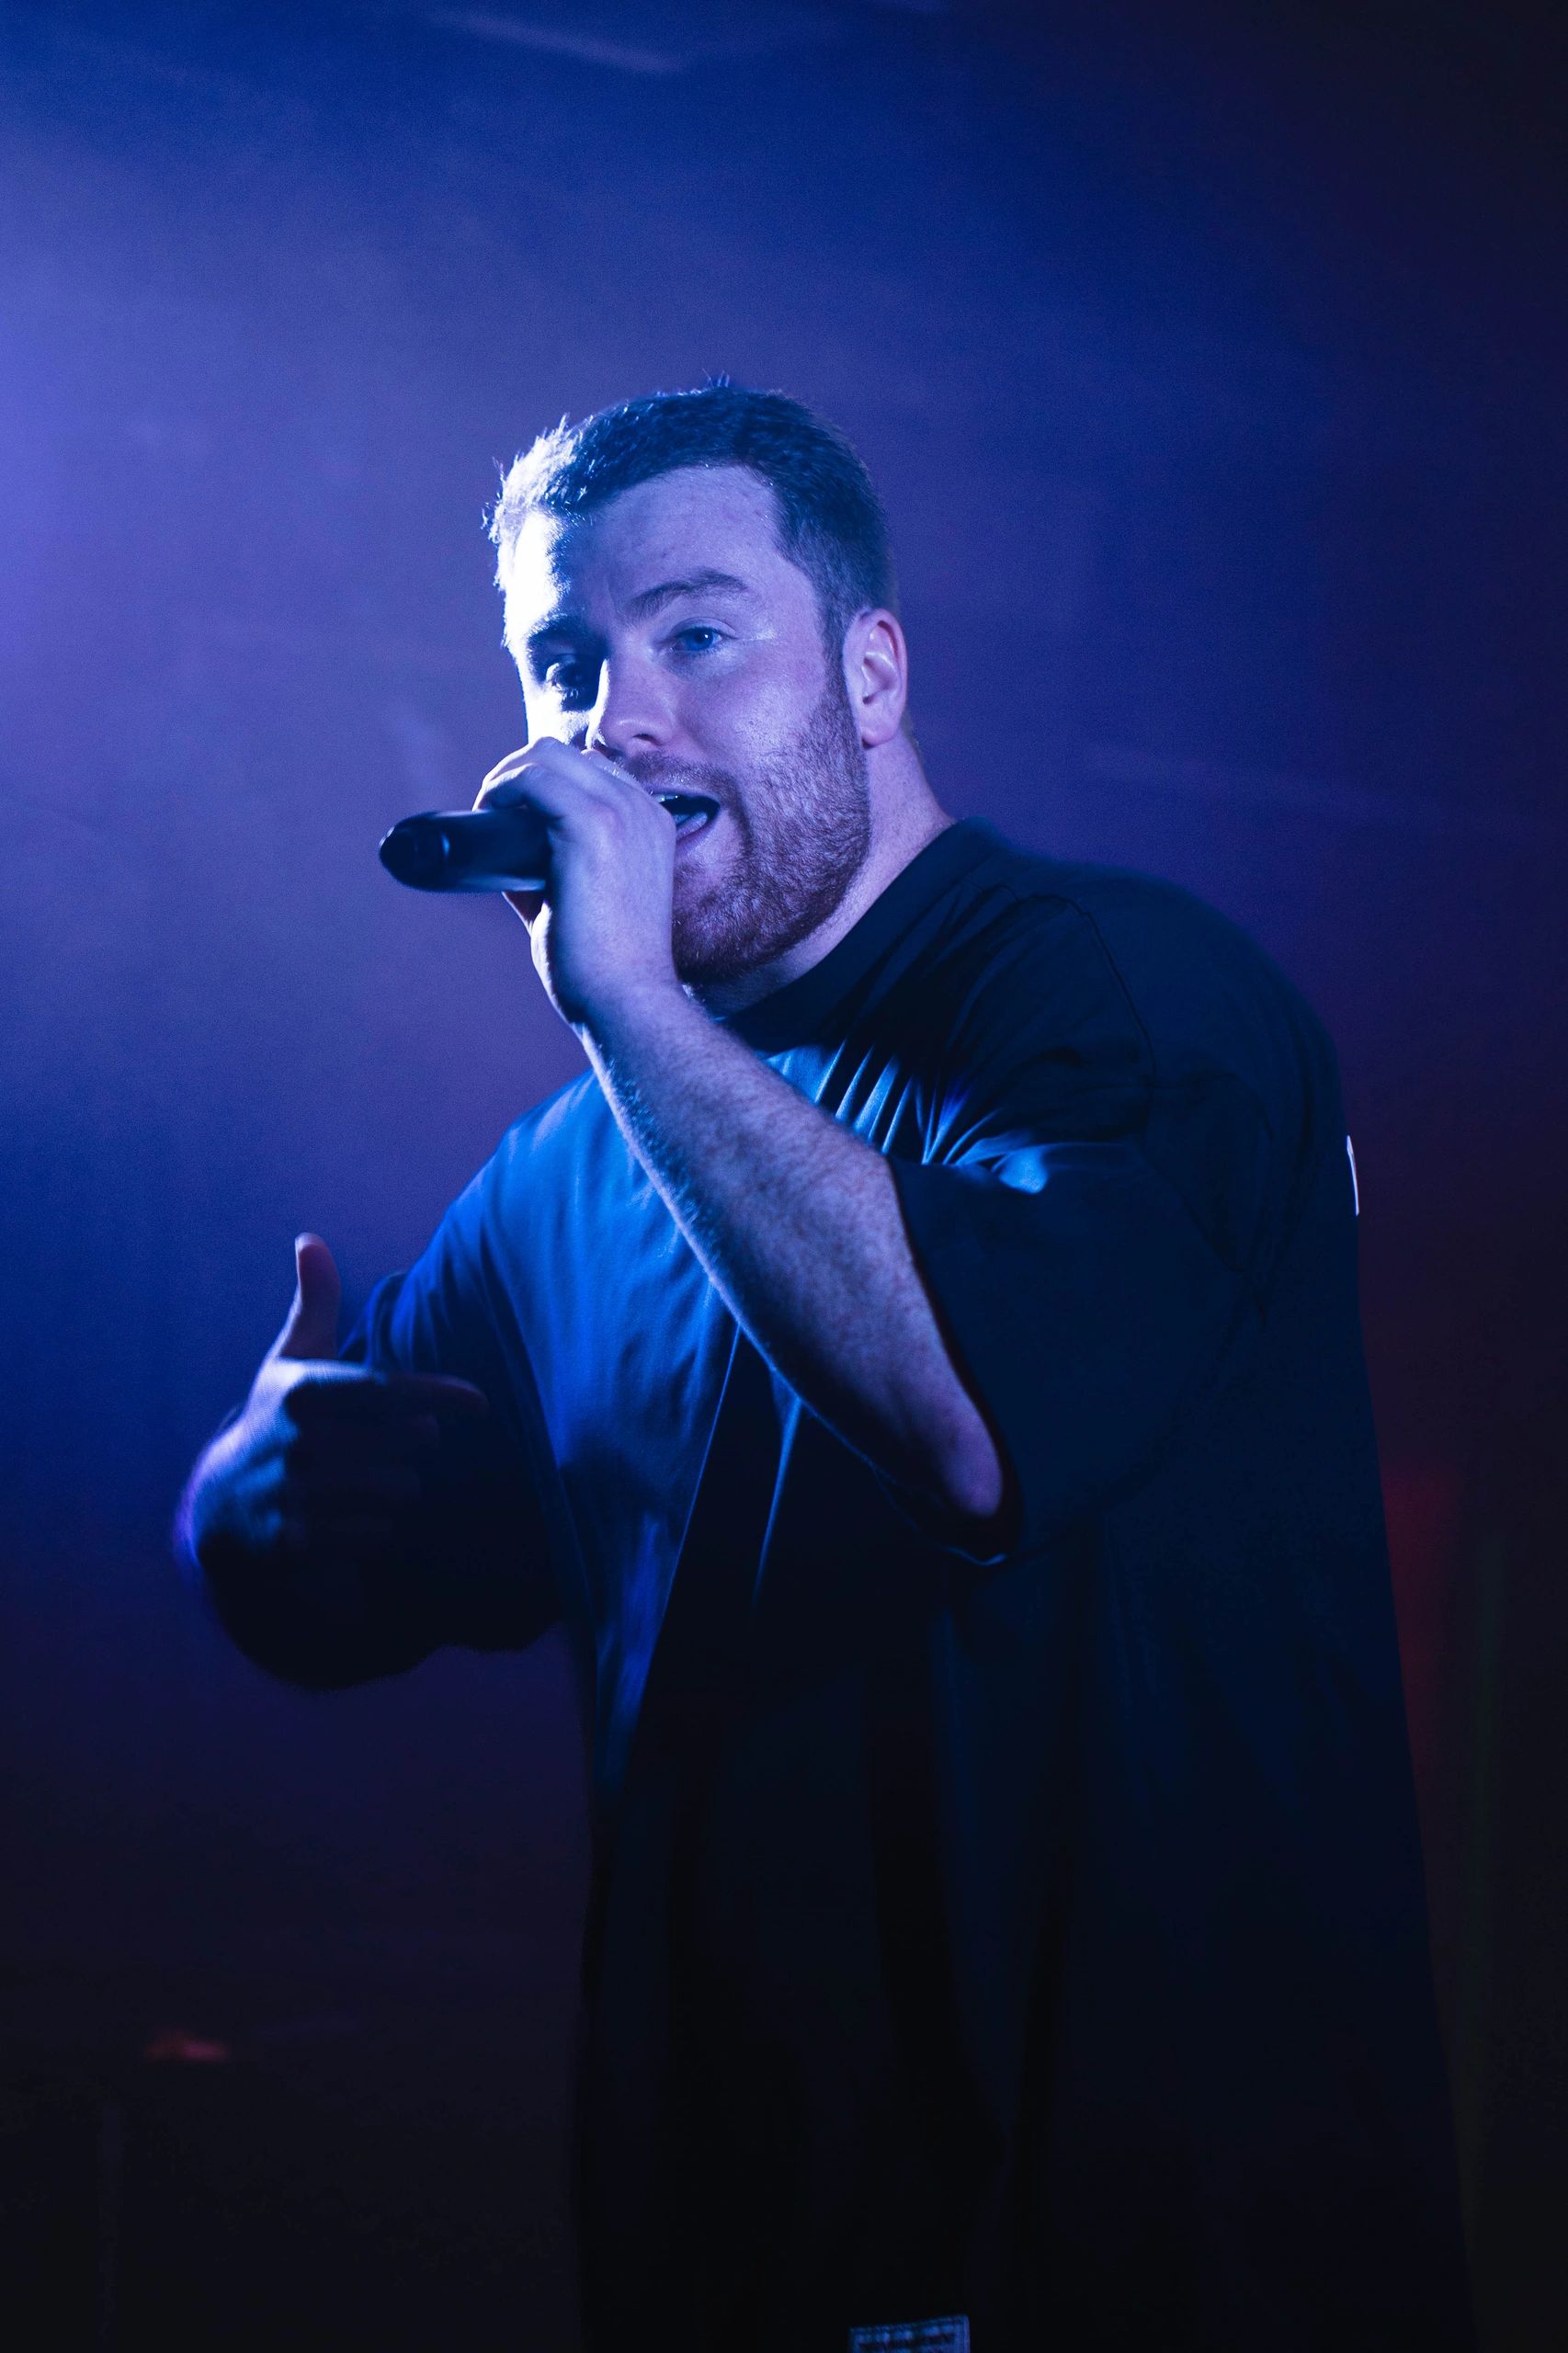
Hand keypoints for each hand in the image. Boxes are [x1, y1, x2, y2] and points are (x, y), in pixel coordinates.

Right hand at [184, 1235, 487, 1613]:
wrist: (219, 1512)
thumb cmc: (273, 1425)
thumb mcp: (287, 1366)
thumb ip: (312, 1306)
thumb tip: (309, 1239)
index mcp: (302, 1393)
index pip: (384, 1390)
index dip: (437, 1395)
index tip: (480, 1403)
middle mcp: (296, 1442)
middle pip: (405, 1445)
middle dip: (412, 1446)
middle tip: (394, 1445)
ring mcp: (294, 1494)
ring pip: (398, 1491)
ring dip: (398, 1489)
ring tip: (370, 1482)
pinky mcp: (297, 1543)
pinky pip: (377, 1533)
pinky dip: (377, 1528)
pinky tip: (353, 1519)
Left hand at [474, 739, 683, 1030]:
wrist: (625, 1000)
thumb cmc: (604, 966)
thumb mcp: (585, 902)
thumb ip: (552, 873)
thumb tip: (505, 859)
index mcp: (651, 823)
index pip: (589, 769)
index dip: (541, 782)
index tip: (510, 815)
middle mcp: (642, 809)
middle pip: (563, 753)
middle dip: (516, 772)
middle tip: (489, 813)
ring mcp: (621, 813)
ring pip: (545, 756)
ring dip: (505, 777)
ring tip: (485, 812)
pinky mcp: (594, 825)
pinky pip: (534, 779)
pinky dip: (503, 789)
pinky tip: (488, 812)